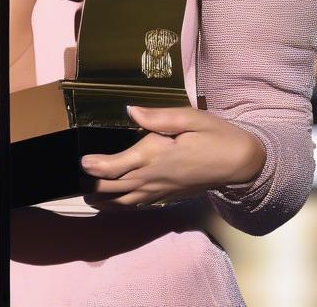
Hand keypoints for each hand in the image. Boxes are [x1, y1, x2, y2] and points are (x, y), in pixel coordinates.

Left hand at [78, 104, 266, 209]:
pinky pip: (140, 205)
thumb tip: (130, 111)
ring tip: (87, 197)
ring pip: (126, 200)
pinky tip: (115, 204)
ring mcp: (162, 190)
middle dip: (95, 185)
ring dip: (105, 199)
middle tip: (76, 181)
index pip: (119, 165)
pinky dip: (123, 206)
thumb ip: (158, 117)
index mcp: (157, 155)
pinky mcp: (169, 195)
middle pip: (117, 186)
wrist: (240, 163)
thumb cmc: (216, 135)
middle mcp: (155, 177)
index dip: (98, 166)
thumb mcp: (190, 117)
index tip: (82, 162)